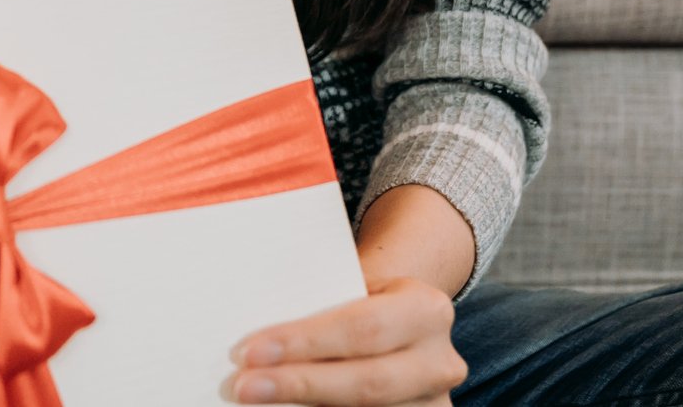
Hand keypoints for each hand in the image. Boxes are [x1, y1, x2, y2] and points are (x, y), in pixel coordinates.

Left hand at [220, 276, 464, 405]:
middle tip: (243, 386)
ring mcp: (436, 405)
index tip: (250, 352)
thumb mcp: (353, 287)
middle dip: (299, 384)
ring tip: (256, 401)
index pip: (361, 328)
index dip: (305, 343)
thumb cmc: (362, 301)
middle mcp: (440, 362)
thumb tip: (253, 337)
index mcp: (426, 309)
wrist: (402, 323)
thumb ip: (318, 304)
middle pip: (366, 384)